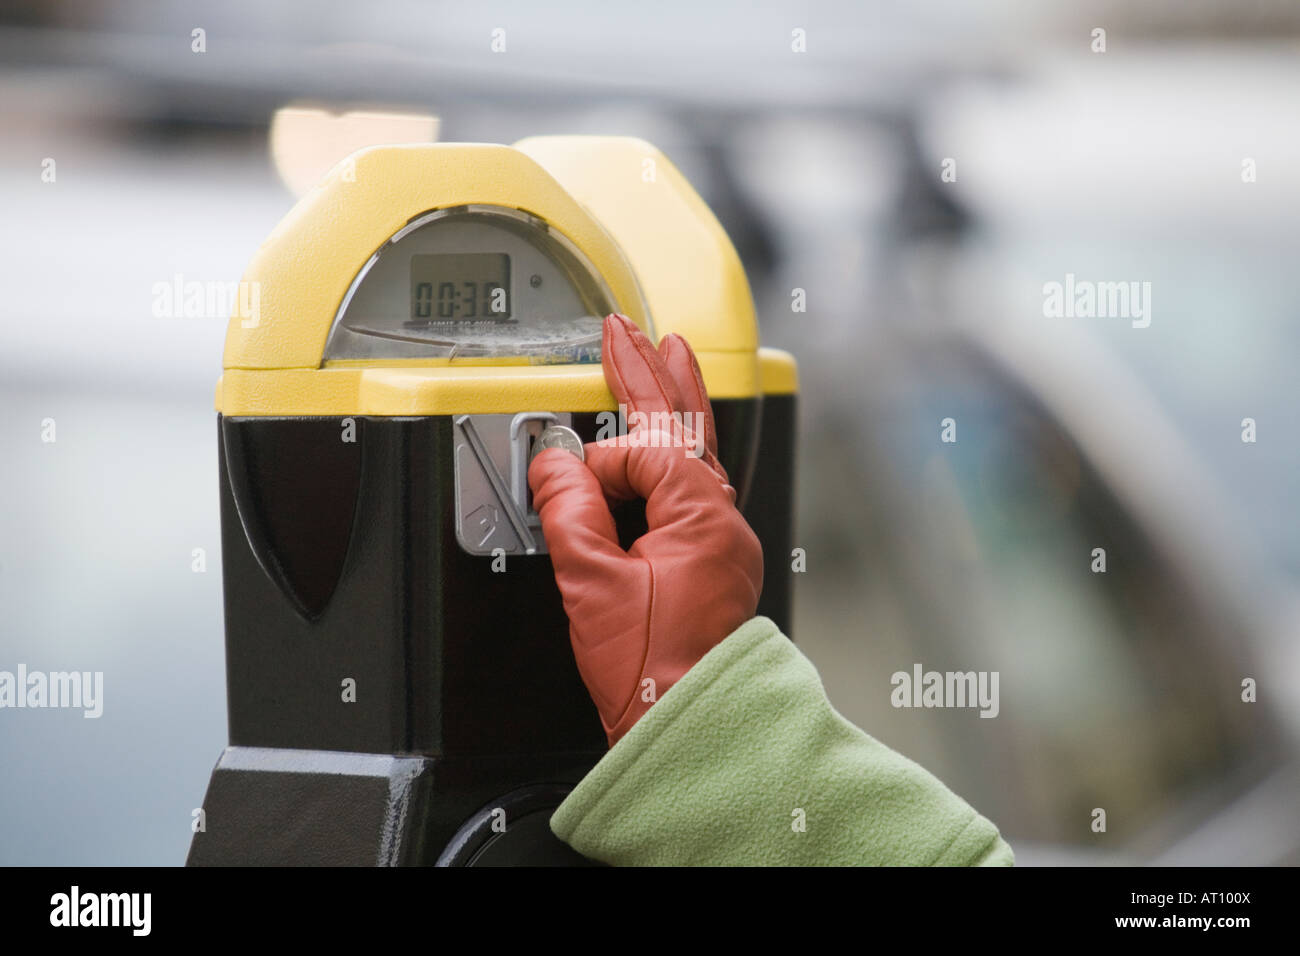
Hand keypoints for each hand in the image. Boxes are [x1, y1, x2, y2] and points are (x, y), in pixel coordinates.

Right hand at [528, 314, 763, 745]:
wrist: (694, 726)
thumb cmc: (655, 674)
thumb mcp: (594, 587)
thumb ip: (569, 513)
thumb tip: (554, 466)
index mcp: (704, 517)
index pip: (645, 452)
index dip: (601, 461)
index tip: (569, 482)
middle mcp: (724, 522)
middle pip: (686, 427)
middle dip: (654, 375)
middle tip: (630, 332)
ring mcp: (724, 542)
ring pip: (697, 452)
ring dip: (674, 404)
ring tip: (666, 359)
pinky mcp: (714, 563)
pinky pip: (696, 487)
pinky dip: (677, 452)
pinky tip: (668, 442)